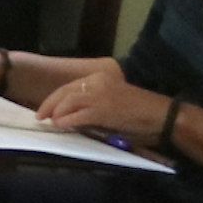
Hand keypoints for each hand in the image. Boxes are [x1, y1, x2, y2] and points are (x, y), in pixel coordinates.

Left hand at [32, 57, 159, 138]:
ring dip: (55, 112)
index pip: (70, 86)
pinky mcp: (104, 109)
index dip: (55, 98)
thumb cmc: (140, 112)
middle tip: (40, 116)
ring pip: (69, 101)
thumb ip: (92, 104)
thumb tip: (69, 114)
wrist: (162, 116)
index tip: (46, 108)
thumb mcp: (112, 101)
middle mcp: (98, 82)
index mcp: (100, 78)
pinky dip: (67, 120)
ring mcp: (101, 95)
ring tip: (48, 121)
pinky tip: (60, 125)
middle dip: (49, 104)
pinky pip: (79, 115)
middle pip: (65, 91)